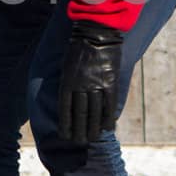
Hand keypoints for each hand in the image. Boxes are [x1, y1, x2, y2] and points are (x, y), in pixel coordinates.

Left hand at [57, 23, 123, 142]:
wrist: (96, 32)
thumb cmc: (78, 47)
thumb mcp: (66, 64)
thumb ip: (68, 82)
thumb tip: (68, 100)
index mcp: (67, 81)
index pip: (65, 109)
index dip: (65, 124)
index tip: (65, 136)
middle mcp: (81, 85)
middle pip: (80, 113)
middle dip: (79, 130)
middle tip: (79, 142)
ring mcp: (96, 84)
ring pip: (94, 112)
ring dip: (93, 128)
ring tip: (92, 139)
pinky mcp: (110, 82)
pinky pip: (109, 104)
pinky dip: (108, 118)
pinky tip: (107, 128)